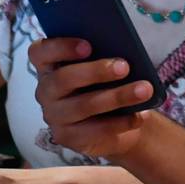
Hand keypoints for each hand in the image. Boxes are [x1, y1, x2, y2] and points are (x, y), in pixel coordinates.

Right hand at [30, 37, 153, 158]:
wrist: (117, 118)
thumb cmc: (108, 81)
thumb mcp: (104, 64)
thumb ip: (104, 54)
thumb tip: (121, 50)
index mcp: (49, 64)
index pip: (40, 52)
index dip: (60, 47)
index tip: (88, 45)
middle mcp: (46, 90)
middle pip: (63, 79)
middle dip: (96, 71)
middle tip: (124, 66)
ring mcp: (54, 115)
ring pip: (83, 105)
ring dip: (117, 96)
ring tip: (144, 90)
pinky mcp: (67, 137)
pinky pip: (94, 130)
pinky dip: (120, 122)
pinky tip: (140, 115)